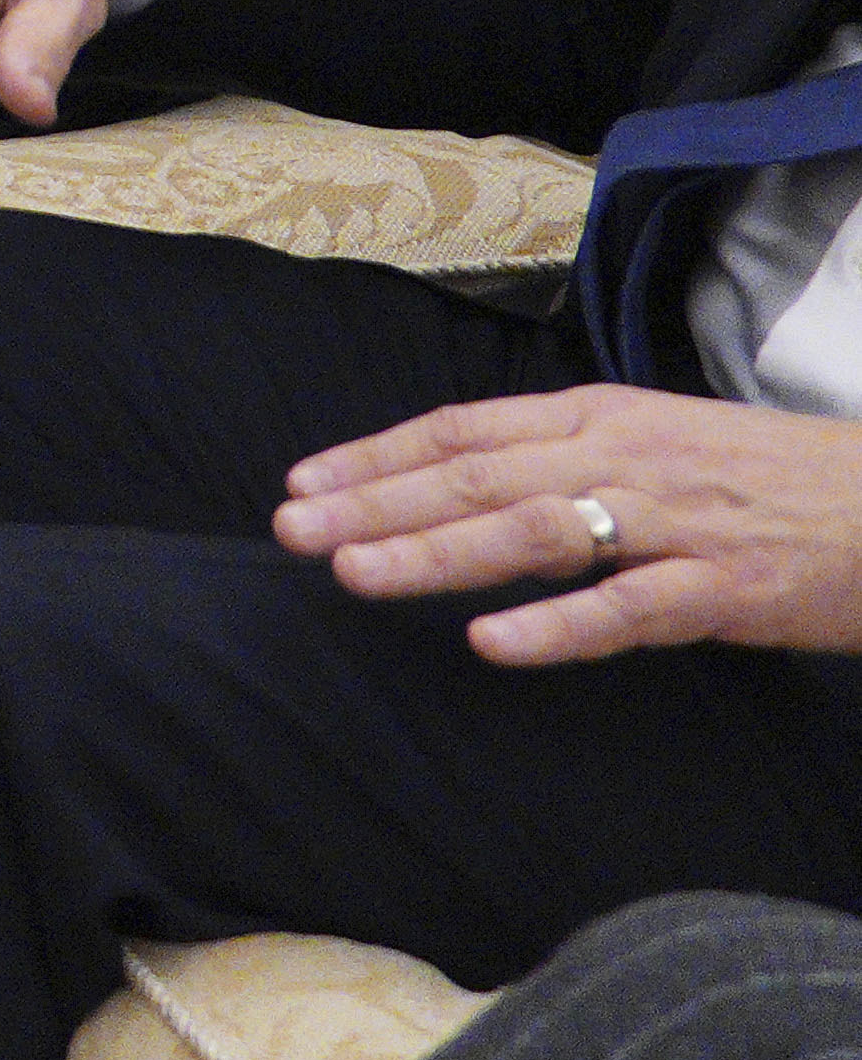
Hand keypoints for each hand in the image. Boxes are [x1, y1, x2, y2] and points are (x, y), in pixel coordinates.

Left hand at [282, 388, 861, 662]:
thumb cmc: (768, 479)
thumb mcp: (657, 442)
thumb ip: (567, 455)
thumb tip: (464, 479)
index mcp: (601, 416)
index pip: (463, 430)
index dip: (376, 456)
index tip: (300, 484)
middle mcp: (624, 458)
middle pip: (477, 478)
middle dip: (376, 503)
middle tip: (290, 531)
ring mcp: (675, 524)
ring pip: (533, 533)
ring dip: (437, 555)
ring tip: (355, 574)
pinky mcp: (728, 588)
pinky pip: (630, 609)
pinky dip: (557, 626)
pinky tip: (492, 643)